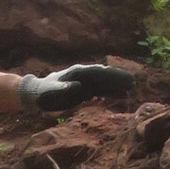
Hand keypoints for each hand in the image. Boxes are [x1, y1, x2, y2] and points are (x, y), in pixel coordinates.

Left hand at [17, 63, 132, 113]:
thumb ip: (64, 88)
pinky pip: (100, 91)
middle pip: (104, 76)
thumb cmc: (44, 93)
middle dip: (118, 79)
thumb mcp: (52, 91)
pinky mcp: (83, 91)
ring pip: (104, 83)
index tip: (124, 78)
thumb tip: (77, 86)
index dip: (113, 75)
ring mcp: (84, 83)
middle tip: (133, 82)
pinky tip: (118, 96)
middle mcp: (83, 75)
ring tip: (130, 90)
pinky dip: (109, 93)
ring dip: (116, 86)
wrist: (36, 95)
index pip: (99, 73)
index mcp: (78, 72)